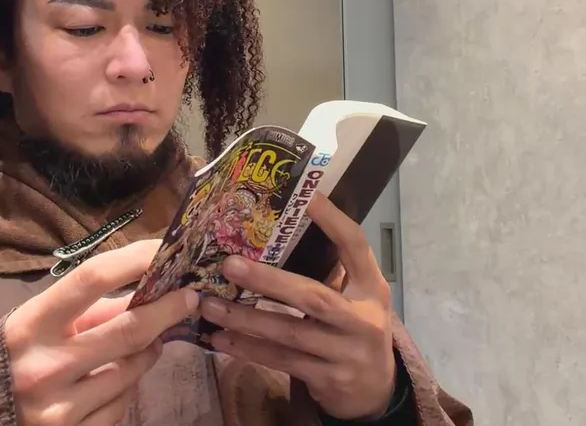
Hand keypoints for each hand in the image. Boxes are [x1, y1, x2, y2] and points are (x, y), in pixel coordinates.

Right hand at [5, 239, 199, 425]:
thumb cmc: (6, 362)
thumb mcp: (33, 327)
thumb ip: (84, 312)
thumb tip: (143, 293)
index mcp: (30, 325)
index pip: (91, 279)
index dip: (134, 259)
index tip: (164, 249)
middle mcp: (45, 366)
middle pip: (127, 329)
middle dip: (167, 309)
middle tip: (189, 296)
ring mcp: (60, 408)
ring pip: (132, 369)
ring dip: (149, 350)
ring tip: (148, 341)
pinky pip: (122, 405)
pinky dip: (128, 387)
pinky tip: (118, 379)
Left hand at [200, 194, 396, 420]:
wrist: (376, 389)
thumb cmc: (356, 328)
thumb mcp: (358, 297)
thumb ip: (331, 271)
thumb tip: (278, 232)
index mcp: (373, 287)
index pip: (355, 246)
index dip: (332, 220)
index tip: (306, 196)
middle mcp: (363, 318)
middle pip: (312, 296)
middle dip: (268, 280)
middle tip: (229, 265)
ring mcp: (345, 352)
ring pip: (289, 332)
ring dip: (245, 318)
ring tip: (209, 305)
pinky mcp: (327, 378)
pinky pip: (280, 360)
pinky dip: (248, 349)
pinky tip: (221, 338)